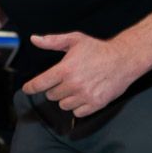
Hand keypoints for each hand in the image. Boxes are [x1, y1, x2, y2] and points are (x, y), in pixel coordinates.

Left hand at [20, 32, 143, 117]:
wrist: (124, 60)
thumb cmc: (99, 50)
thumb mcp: (75, 40)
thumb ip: (52, 41)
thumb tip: (34, 39)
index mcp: (65, 69)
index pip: (40, 84)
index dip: (31, 87)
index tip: (27, 89)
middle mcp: (73, 84)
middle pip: (51, 95)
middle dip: (56, 88)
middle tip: (68, 79)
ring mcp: (85, 96)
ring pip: (63, 105)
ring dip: (67, 98)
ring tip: (78, 86)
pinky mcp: (95, 104)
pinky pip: (77, 113)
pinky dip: (79, 106)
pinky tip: (85, 94)